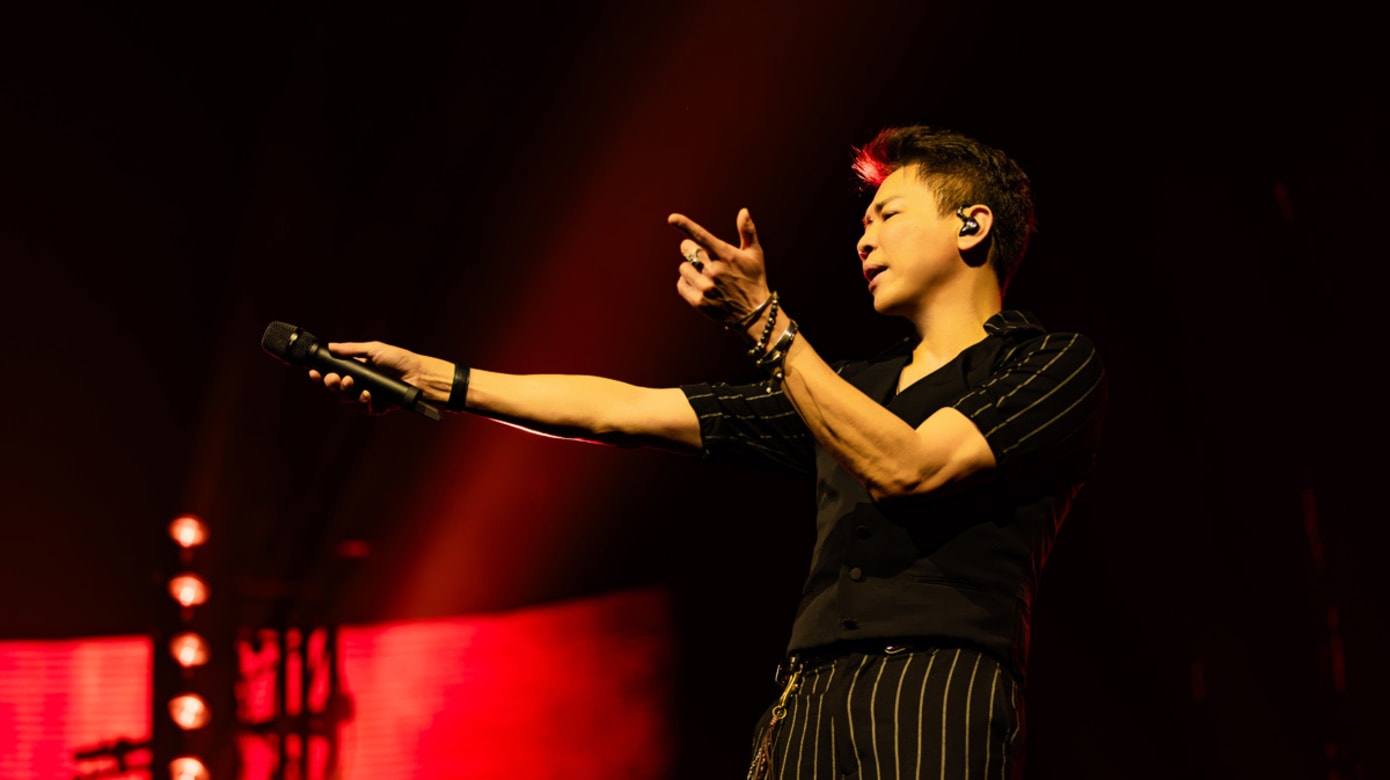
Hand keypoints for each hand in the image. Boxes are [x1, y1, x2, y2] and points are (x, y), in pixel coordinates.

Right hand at [308, 340, 423, 412]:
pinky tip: (367, 394)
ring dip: (345, 391)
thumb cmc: (399, 360)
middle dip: (331, 383)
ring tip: (351, 382)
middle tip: (335, 378)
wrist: (419, 375)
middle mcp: (360, 383)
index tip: (313, 372)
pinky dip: (363, 402)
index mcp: (357, 369)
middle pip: (336, 387)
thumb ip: (351, 350)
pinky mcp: (377, 407)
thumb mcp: (374, 349)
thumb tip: (330, 346)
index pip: (333, 372)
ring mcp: (368, 396)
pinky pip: (364, 408)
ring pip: (347, 399)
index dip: (321, 374)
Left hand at [668, 208, 772, 329]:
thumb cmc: (754, 280)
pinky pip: (681, 284)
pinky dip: (687, 283)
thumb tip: (743, 211)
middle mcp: (715, 271)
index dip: (686, 225)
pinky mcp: (699, 302)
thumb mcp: (755, 255)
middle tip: (701, 256)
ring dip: (691, 269)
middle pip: (687, 250)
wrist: (754, 314)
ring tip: (706, 276)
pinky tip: (700, 286)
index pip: (703, 236)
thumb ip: (748, 231)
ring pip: (683, 268)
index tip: (672, 218)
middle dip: (691, 250)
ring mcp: (706, 287)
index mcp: (727, 255)